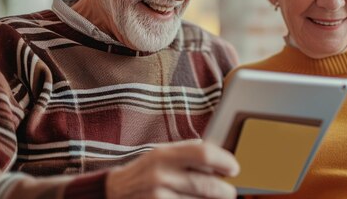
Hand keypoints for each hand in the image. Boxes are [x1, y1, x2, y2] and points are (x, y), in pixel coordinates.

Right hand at [106, 140, 239, 198]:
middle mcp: (160, 176)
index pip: (204, 154)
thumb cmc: (144, 172)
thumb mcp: (161, 154)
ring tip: (216, 198)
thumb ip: (188, 152)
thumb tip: (221, 155)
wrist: (113, 193)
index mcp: (164, 154)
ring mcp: (158, 197)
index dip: (224, 161)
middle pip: (207, 185)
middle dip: (225, 190)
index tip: (234, 169)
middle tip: (230, 191)